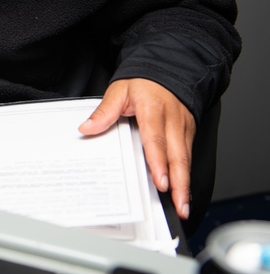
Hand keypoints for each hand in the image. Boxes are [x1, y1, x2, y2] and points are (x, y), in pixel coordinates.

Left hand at [79, 78, 195, 220]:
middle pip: (178, 156)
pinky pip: (188, 155)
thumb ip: (105, 111)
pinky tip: (183, 190)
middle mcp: (172, 120)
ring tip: (183, 206)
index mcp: (153, 109)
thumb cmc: (143, 82)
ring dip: (185, 184)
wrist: (167, 70)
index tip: (160, 182)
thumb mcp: (119, 90)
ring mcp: (183, 128)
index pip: (156, 139)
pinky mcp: (189, 132)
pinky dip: (186, 174)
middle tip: (179, 205)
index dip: (159, 162)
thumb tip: (87, 128)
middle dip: (179, 183)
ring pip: (186, 159)